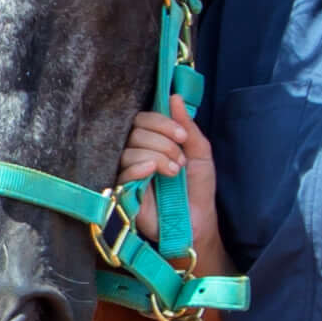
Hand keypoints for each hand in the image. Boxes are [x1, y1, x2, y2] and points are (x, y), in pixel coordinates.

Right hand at [114, 105, 218, 262]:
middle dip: (162, 141)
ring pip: (129, 150)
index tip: (182, 136)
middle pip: (135, 132)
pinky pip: (122, 172)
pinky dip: (138, 166)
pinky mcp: (122, 192)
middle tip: (180, 160)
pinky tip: (153, 171)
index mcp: (153, 142)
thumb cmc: (198, 189)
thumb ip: (187, 127)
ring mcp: (128, 173)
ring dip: (156, 156)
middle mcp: (137, 154)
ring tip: (174, 172)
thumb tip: (174, 97)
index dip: (161, 122)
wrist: (198, 222)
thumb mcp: (200, 153)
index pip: (143, 119)